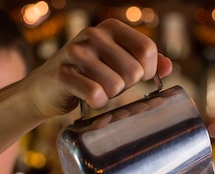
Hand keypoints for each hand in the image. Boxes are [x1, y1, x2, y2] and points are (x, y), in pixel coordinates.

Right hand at [21, 18, 172, 118]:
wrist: (46, 89)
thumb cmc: (89, 76)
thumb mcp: (118, 63)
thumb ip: (145, 62)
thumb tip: (169, 67)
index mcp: (111, 28)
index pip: (147, 50)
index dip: (148, 72)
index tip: (136, 78)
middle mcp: (94, 35)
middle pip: (134, 70)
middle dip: (127, 86)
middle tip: (111, 85)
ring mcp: (76, 52)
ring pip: (116, 85)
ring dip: (111, 96)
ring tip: (98, 90)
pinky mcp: (62, 74)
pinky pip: (96, 94)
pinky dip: (97, 103)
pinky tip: (88, 99)